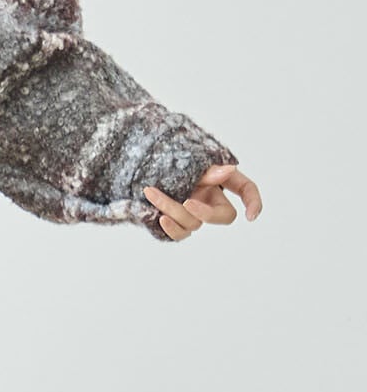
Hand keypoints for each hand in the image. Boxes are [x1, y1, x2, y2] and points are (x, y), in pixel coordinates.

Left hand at [143, 162, 261, 240]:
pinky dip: (171, 228)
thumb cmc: (166, 158)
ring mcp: (194, 212)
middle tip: (187, 203)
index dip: (254, 202)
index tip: (250, 216)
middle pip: (223, 215)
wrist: (137, 164)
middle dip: (206, 213)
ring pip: (195, 223)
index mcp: (220, 179)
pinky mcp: (177, 221)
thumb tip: (229, 170)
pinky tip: (159, 217)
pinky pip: (180, 233)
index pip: (246, 188)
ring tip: (151, 192)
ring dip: (173, 210)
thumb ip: (206, 171)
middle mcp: (210, 198)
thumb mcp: (186, 160)